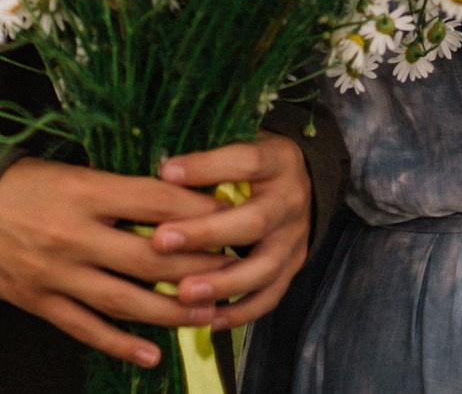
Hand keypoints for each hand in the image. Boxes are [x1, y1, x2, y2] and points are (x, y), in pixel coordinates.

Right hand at [0, 157, 237, 366]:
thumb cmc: (21, 184)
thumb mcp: (70, 171)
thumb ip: (117, 188)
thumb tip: (176, 199)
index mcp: (83, 190)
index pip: (154, 200)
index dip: (196, 208)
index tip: (229, 213)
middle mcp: (73, 234)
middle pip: (147, 256)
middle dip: (195, 265)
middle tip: (233, 269)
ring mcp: (56, 273)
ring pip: (124, 300)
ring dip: (170, 311)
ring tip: (208, 315)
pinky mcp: (40, 303)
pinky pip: (87, 329)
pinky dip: (121, 346)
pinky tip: (153, 356)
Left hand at [149, 133, 313, 326]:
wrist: (302, 182)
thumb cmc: (255, 163)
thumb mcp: (241, 143)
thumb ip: (208, 156)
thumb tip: (159, 168)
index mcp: (277, 160)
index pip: (246, 161)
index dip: (207, 167)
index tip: (166, 173)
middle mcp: (290, 200)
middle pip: (254, 221)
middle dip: (205, 234)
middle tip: (160, 242)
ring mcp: (295, 238)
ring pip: (264, 267)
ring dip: (222, 283)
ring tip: (183, 293)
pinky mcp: (293, 267)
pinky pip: (270, 296)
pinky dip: (240, 311)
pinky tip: (209, 319)